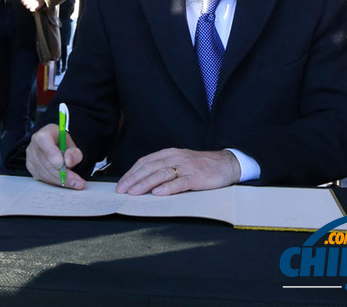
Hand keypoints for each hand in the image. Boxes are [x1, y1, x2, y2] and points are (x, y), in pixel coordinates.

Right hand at [26, 123, 85, 188]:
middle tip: (77, 182)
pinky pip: (43, 179)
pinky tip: (65, 182)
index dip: (52, 154)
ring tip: (75, 183)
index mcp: (44, 134)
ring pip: (45, 174)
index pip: (44, 142)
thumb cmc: (62, 143)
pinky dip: (55, 182)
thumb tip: (69, 162)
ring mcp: (30, 158)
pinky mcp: (31, 169)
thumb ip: (74, 152)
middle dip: (63, 174)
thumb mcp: (72, 143)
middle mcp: (34, 146)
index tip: (62, 164)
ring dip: (61, 180)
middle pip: (46, 163)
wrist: (54, 144)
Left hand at [115, 147, 240, 195]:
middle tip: (121, 190)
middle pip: (150, 167)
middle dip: (134, 179)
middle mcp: (176, 157)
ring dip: (145, 183)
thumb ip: (164, 168)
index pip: (146, 161)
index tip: (121, 184)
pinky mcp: (196, 177)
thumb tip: (142, 182)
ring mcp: (186, 167)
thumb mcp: (180, 162)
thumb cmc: (200, 166)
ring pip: (161, 174)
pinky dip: (167, 188)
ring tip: (134, 193)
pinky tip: (157, 193)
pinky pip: (179, 182)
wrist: (225, 164)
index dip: (132, 172)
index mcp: (170, 153)